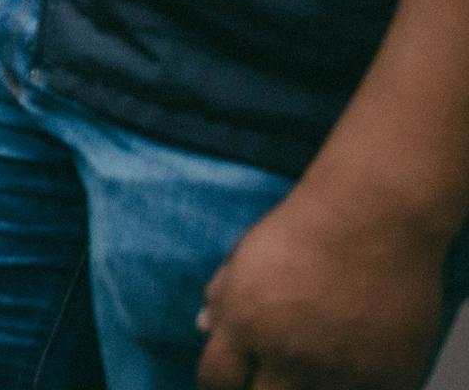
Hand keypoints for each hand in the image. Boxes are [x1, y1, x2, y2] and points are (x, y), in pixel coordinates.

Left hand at [197, 181, 449, 389]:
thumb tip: (204, 328)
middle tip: (270, 377)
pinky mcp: (388, 379)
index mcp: (245, 325)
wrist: (377, 219)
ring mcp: (341, 372)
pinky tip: (352, 367)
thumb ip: (223, 297)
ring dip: (308, 388)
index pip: (216, 382)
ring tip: (313, 366)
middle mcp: (289, 356)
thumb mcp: (247, 258)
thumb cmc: (308, 231)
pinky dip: (354, 388)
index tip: (230, 382)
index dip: (219, 386)